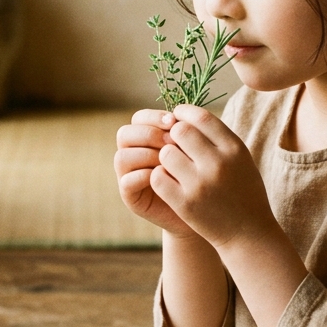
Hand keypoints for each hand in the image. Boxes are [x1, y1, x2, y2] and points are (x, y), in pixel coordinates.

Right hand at [115, 110, 194, 236]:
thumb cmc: (201, 175)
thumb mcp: (194, 149)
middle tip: (172, 141)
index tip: (174, 121)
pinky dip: (144, 176)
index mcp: (146, 138)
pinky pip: (126, 181)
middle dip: (149, 134)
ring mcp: (128, 175)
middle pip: (125, 134)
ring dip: (146, 155)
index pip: (138, 118)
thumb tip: (179, 118)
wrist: (204, 210)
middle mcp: (133, 154)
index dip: (153, 117)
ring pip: (122, 156)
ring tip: (170, 161)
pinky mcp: (131, 196)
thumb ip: (184, 132)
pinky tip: (166, 176)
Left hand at [150, 104, 279, 248]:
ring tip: (173, 165)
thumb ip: (218, 137)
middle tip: (173, 142)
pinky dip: (160, 177)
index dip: (184, 113)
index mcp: (235, 149)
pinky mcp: (185, 204)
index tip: (178, 116)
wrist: (248, 233)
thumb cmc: (243, 190)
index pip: (201, 117)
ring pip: (166, 153)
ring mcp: (200, 185)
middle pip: (180, 131)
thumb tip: (185, 114)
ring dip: (165, 156)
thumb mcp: (241, 158)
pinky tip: (169, 181)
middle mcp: (218, 164)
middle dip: (172, 134)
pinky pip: (158, 177)